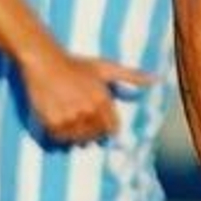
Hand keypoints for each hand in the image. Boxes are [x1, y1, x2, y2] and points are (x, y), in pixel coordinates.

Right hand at [20, 49, 153, 144]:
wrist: (44, 61)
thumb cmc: (76, 64)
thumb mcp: (106, 67)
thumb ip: (132, 75)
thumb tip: (156, 79)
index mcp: (103, 99)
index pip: (112, 128)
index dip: (106, 128)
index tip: (98, 123)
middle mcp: (88, 110)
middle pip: (95, 136)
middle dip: (91, 133)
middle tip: (81, 122)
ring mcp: (70, 117)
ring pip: (78, 139)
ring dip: (76, 136)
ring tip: (70, 122)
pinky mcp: (52, 121)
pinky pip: (60, 138)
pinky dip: (60, 136)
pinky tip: (58, 124)